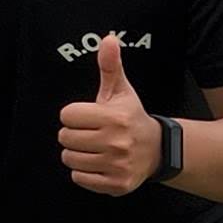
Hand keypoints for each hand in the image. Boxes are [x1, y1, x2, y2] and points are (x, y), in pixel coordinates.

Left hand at [57, 32, 161, 195]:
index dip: (74, 115)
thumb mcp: (121, 90)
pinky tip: (99, 162)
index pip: (66, 115)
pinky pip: (79, 178)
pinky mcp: (116, 184)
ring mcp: (117, 165)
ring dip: (78, 153)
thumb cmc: (131, 117)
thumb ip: (110, 66)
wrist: (157, 150)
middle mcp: (117, 142)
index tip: (89, 116)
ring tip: (95, 148)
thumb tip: (108, 38)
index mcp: (114, 117)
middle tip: (92, 133)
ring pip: (69, 158)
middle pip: (65, 138)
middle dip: (74, 134)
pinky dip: (84, 172)